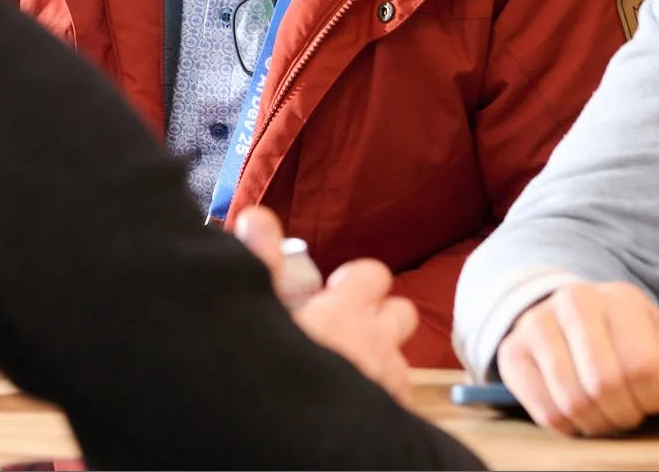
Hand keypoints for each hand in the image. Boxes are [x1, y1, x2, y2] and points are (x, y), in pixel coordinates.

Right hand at [235, 207, 417, 406]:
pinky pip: (397, 402)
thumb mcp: (257, 307)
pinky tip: (349, 406)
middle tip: (341, 330)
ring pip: (400, 359)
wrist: (290, 442)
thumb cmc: (269, 370)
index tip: (329, 293)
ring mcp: (388, 387)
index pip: (372, 274)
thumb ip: (262, 259)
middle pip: (401, 312)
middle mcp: (377, 345)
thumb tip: (258, 217)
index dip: (354, 281)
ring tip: (341, 370)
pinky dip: (380, 399)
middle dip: (377, 317)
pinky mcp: (393, 422)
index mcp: (346, 311)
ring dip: (378, 359)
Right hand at [496, 282, 658, 435]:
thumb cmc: (623, 338)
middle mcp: (573, 301)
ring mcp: (536, 324)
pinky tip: (579, 415)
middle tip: (629, 414)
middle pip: (604, 384)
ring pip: (573, 401)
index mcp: (619, 298)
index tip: (652, 400)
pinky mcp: (512, 352)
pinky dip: (569, 427)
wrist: (566, 318)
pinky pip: (545, 411)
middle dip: (625, 414)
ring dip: (598, 424)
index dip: (653, 398)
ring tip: (606, 417)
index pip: (642, 366)